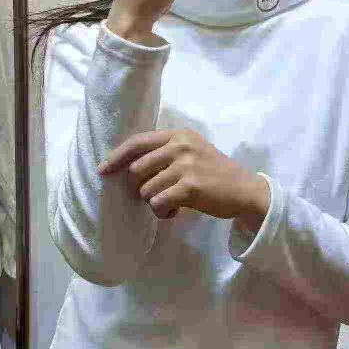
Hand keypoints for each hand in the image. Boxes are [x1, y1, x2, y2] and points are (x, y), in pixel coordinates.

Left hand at [97, 128, 266, 221]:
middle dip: (142, 188)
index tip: (103, 170)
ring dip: (155, 203)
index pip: (137, 142)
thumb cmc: (216, 174)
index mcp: (179, 135)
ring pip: (146, 190)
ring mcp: (185, 165)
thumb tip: (130, 168)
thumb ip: (166, 153)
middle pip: (137, 170)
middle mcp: (180, 146)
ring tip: (173, 204)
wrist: (245, 190)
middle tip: (160, 195)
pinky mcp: (189, 187)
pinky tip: (175, 212)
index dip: (116, 157)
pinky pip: (157, 203)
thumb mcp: (193, 152)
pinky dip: (163, 213)